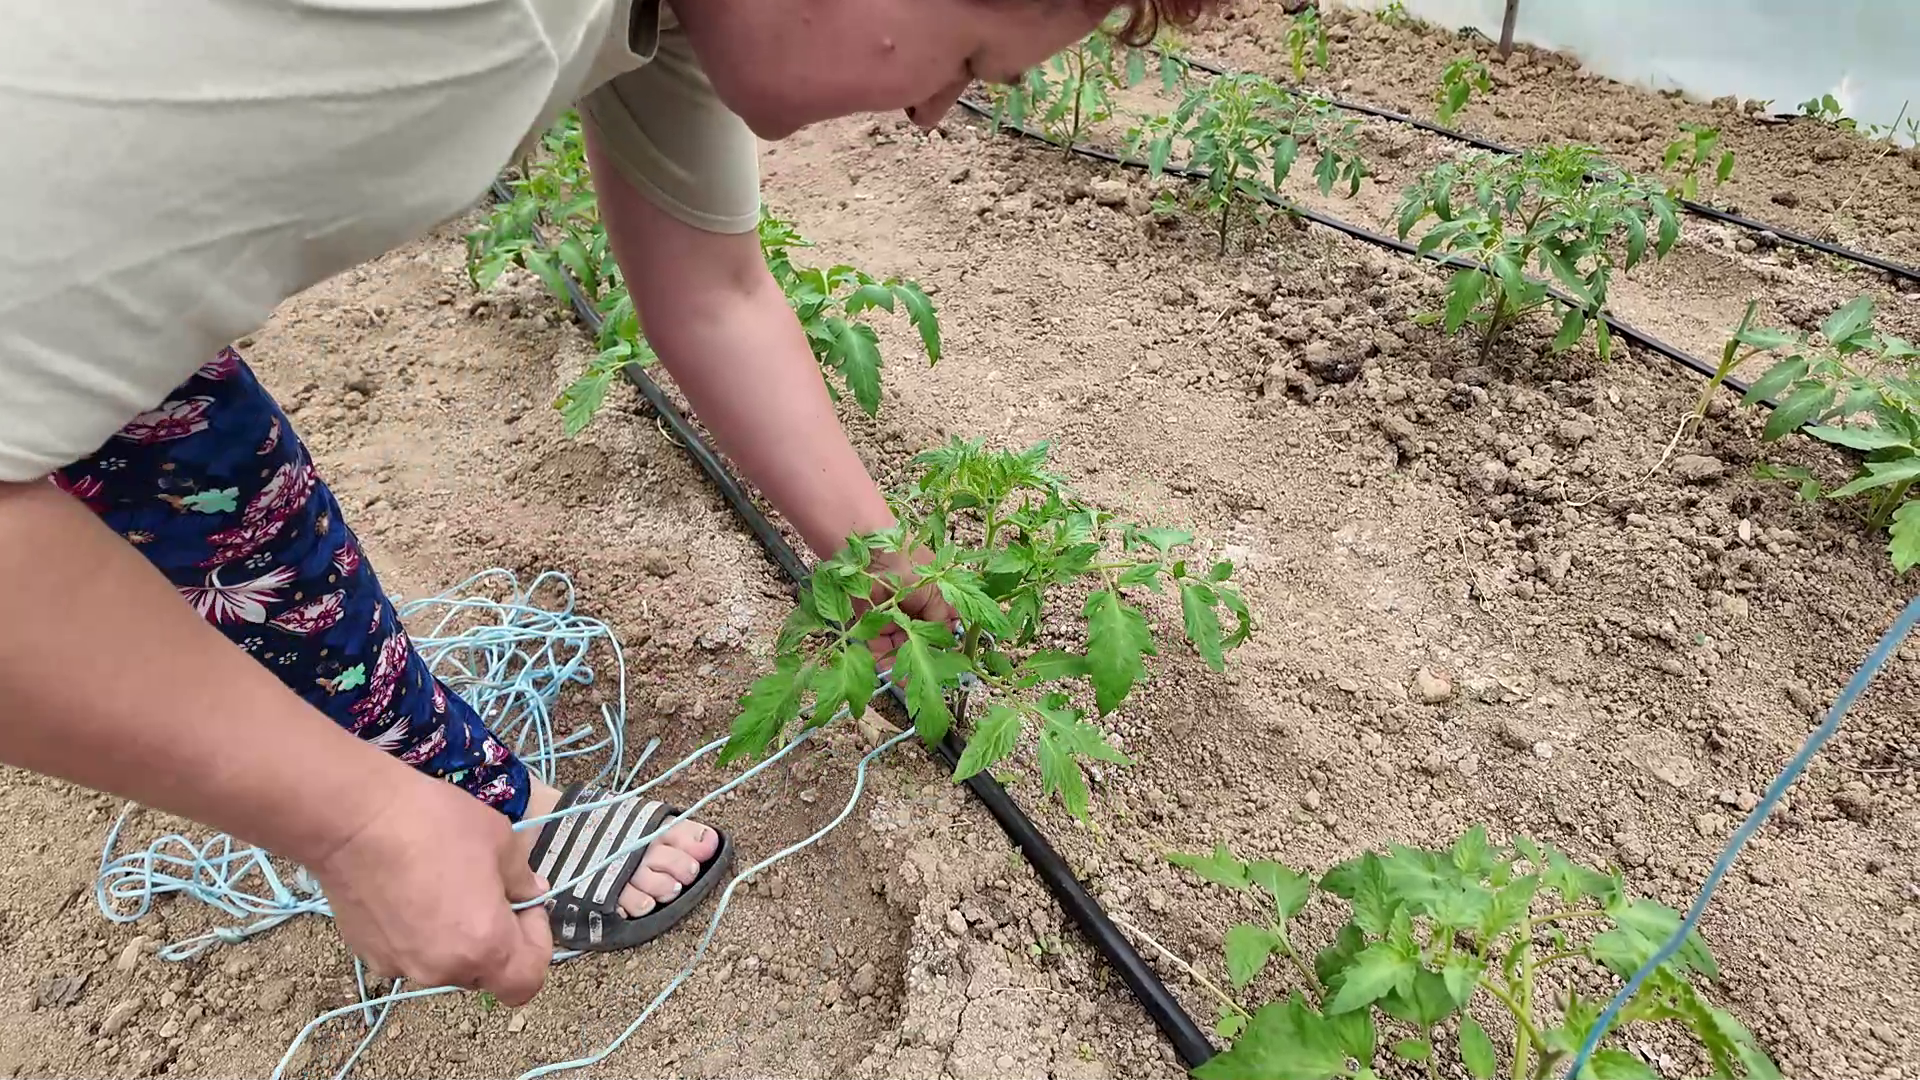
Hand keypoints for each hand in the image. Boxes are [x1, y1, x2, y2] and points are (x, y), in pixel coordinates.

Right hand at [310, 772, 552, 1004]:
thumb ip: (522, 878)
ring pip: (445, 963)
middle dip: (495, 939)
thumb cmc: (435, 824)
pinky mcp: (368, 954)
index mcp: (484, 947)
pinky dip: (418, 932)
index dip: (536, 946)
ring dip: (455, 937)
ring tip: (442, 887)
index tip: (526, 908)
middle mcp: (442, 969)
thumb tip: (531, 894)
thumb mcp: (500, 840)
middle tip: (487, 892)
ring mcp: (400, 965)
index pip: (526, 982)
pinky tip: (408, 891)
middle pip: (484, 973)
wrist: (354, 820)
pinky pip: (409, 952)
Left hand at [859, 547, 957, 670]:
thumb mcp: (934, 591)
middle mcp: (913, 607)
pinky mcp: (869, 622)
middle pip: (921, 638)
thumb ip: (940, 618)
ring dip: (905, 663)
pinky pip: (878, 645)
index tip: (951, 665)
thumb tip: (948, 640)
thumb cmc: (908, 565)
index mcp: (933, 596)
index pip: (944, 626)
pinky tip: (893, 675)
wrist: (867, 551)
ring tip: (911, 684)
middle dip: (925, 658)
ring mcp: (891, 615)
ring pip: (901, 645)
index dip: (947, 645)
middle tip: (930, 680)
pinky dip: (884, 660)